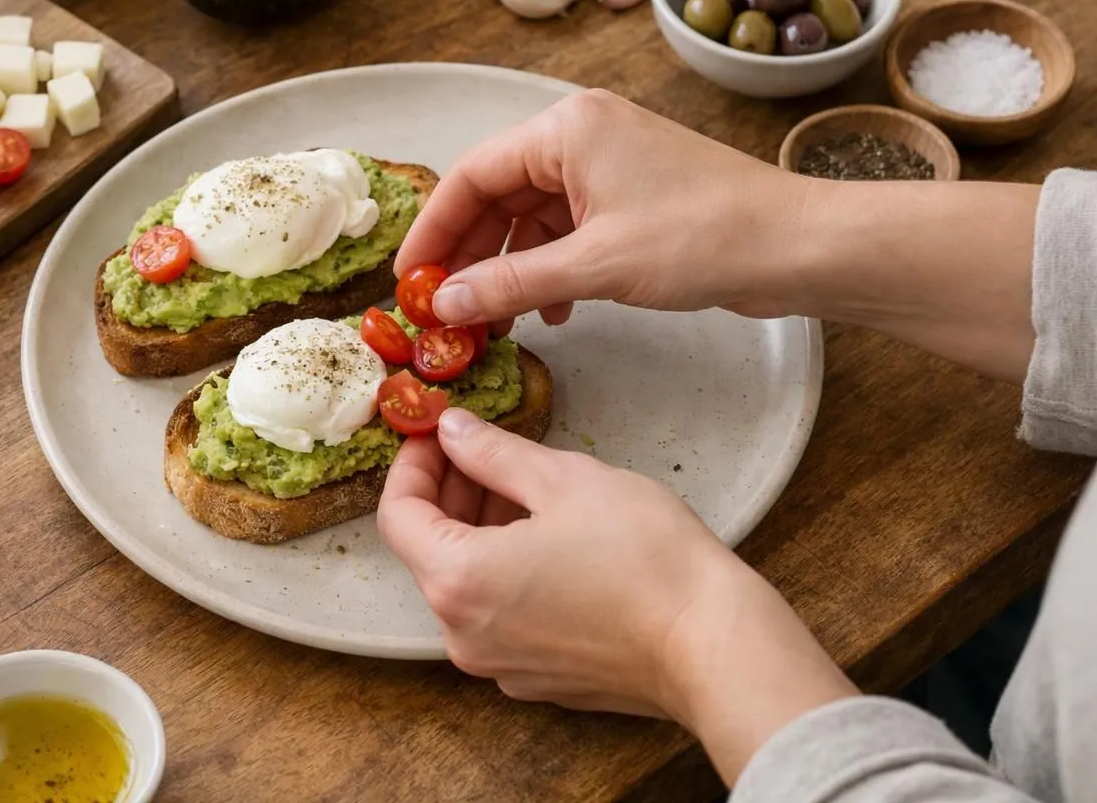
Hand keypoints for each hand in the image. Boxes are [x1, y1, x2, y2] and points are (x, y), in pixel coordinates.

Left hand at [379, 409, 857, 782]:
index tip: (437, 434)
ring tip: (526, 487)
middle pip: (429, 551)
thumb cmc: (645, 558)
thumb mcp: (563, 479)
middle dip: (450, 493)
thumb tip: (452, 431)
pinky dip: (507, 572)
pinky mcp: (538, 680)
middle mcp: (464, 634)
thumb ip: (492, 452)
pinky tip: (551, 539)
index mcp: (457, 581)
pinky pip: (500, 616)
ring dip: (481, 531)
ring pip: (466, 584)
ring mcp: (500, 665)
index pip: (398, 515)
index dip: (413, 465)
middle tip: (485, 449)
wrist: (714, 645)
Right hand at [395, 89, 805, 327]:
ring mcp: (608, 167)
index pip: (471, 175)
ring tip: (493, 323)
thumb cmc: (705, 237)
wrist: (798, 246)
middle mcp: (581, 137)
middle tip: (443, 311)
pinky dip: (549, 270)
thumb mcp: (596, 265)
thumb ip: (512, 284)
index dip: (434, 231)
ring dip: (510, 270)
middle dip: (471, 257)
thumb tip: (445, 304)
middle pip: (497, 196)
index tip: (409, 281)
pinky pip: (567, 232)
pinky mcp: (631, 200)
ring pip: (531, 219)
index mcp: (566, 129)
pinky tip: (549, 312)